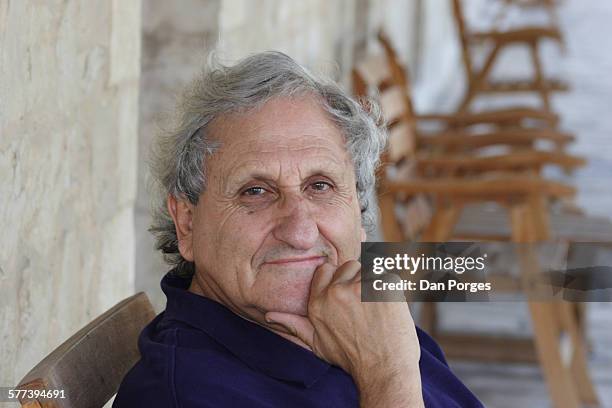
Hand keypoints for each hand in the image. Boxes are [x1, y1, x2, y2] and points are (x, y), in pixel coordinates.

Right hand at [265, 261, 423, 406]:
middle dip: (357, 279)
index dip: (338, 279)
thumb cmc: (351, 357)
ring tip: (377, 308)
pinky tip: (390, 309)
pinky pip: (388, 275)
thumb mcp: (317, 343)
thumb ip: (294, 324)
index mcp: (318, 302)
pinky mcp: (384, 287)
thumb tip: (268, 316)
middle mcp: (336, 292)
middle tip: (365, 304)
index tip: (348, 294)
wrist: (384, 370)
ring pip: (369, 269)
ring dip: (375, 283)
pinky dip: (392, 288)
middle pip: (349, 265)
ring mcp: (361, 288)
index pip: (325, 270)